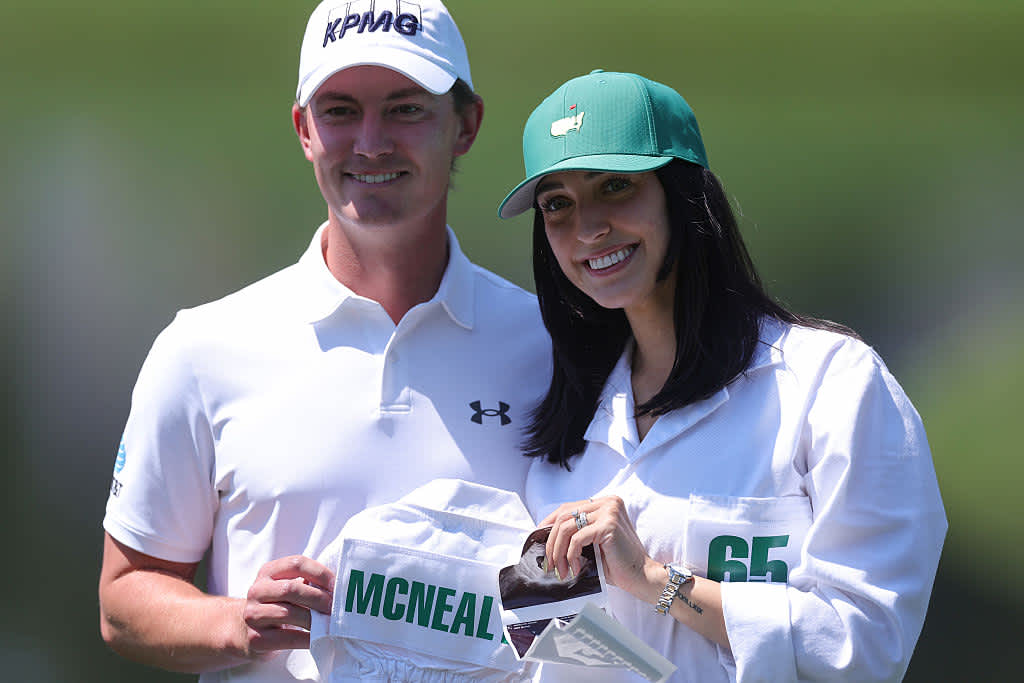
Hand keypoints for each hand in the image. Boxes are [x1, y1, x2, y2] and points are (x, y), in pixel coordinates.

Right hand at [239, 555, 334, 657]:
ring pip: (288, 613)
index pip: (296, 563)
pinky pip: (286, 638)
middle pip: (292, 589)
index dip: (320, 573)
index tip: (336, 585)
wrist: (243, 630)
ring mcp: (253, 614)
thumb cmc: (276, 605)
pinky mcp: (255, 638)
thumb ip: (306, 582)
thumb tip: (338, 588)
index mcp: (268, 572)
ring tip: (329, 623)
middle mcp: (257, 590)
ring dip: (314, 620)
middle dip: (318, 598)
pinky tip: (317, 639)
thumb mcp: (285, 587)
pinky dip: (306, 639)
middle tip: (335, 607)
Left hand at [540, 496, 660, 600]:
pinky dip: (571, 555)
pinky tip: (576, 567)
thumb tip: (545, 535)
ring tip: (562, 569)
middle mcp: (608, 502)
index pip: (568, 508)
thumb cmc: (618, 562)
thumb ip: (577, 533)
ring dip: (559, 552)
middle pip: (564, 516)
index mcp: (604, 503)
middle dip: (552, 542)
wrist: (641, 576)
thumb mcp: (593, 542)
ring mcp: (609, 511)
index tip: (539, 539)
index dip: (549, 523)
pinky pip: (577, 539)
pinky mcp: (608, 525)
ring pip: (567, 527)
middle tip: (550, 563)